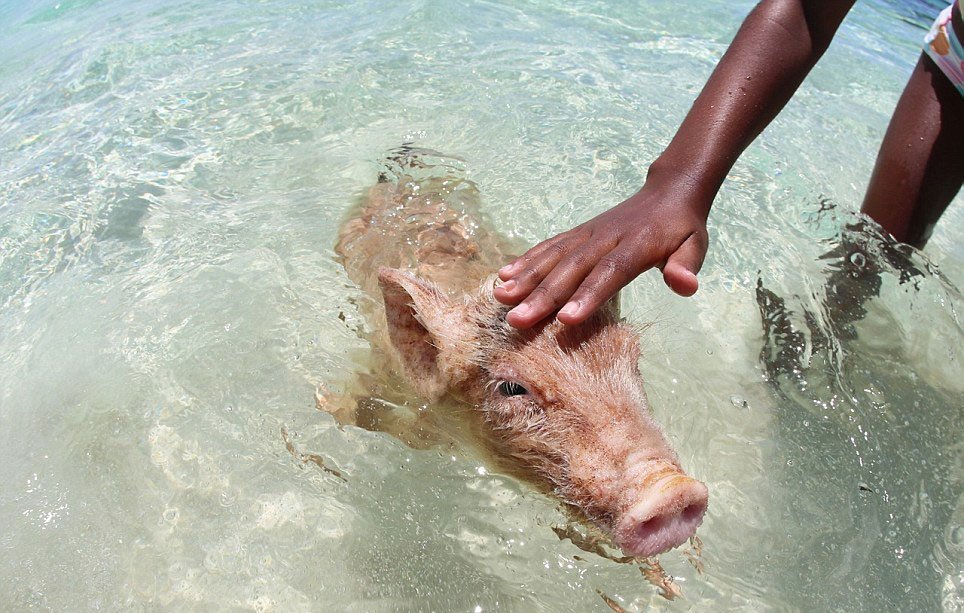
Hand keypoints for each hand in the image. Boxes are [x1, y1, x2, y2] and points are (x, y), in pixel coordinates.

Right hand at [494, 177, 709, 328]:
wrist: (668, 190)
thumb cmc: (682, 228)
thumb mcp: (696, 245)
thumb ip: (686, 266)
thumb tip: (685, 286)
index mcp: (637, 244)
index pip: (610, 272)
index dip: (588, 295)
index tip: (566, 319)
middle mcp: (605, 237)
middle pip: (572, 268)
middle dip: (543, 295)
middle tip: (518, 320)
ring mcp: (587, 233)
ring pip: (554, 256)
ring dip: (526, 277)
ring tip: (502, 298)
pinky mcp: (577, 232)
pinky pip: (549, 246)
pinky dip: (526, 260)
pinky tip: (504, 276)